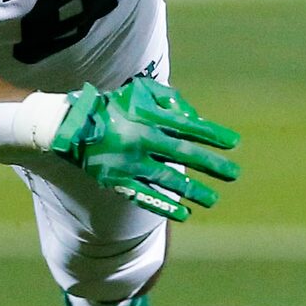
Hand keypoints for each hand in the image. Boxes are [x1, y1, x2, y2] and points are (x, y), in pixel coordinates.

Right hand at [51, 78, 239, 219]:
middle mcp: (142, 140)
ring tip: (213, 199)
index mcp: (147, 117)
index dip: (213, 135)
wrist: (72, 126)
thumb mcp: (139, 92)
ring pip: (168, 179)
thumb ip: (167, 98)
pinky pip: (146, 196)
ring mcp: (130, 163)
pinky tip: (183, 214)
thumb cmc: (112, 105)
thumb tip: (193, 117)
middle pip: (184, 154)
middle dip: (211, 165)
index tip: (234, 143)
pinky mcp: (118, 181)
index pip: (188, 127)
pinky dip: (165, 206)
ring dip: (193, 190)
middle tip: (234, 174)